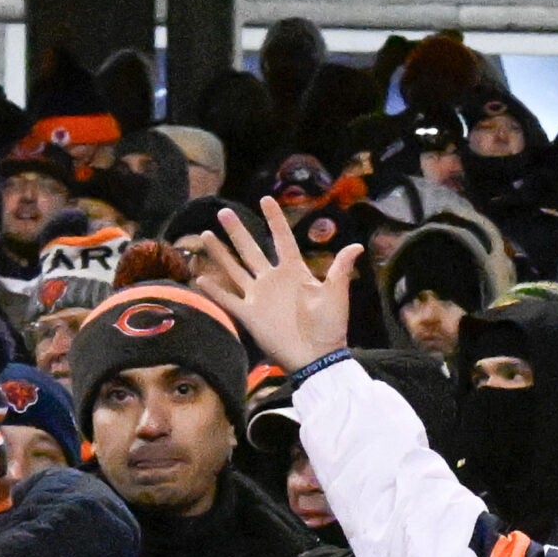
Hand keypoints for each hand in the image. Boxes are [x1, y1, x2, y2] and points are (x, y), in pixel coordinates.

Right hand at [194, 197, 358, 372]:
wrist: (317, 357)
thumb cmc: (330, 327)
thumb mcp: (336, 294)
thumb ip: (340, 268)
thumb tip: (357, 245)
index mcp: (294, 272)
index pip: (282, 239)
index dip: (274, 219)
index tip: (265, 199)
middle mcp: (273, 281)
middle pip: (251, 249)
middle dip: (238, 231)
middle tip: (224, 212)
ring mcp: (259, 297)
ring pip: (235, 269)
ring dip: (220, 253)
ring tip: (206, 234)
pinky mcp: (249, 315)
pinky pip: (228, 299)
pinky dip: (214, 289)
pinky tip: (199, 276)